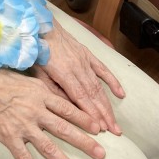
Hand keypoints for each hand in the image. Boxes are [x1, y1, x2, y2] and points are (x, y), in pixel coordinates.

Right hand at [0, 66, 106, 158]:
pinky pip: (24, 158)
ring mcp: (23, 126)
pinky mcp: (9, 137)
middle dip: (85, 143)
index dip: (85, 119)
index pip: (68, 108)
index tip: (99, 128)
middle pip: (65, 129)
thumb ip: (45, 91)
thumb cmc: (2, 80)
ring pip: (49, 148)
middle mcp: (36, 111)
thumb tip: (63, 97)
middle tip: (101, 154)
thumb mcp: (29, 80)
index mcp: (41, 95)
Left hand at [30, 19, 124, 135]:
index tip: (100, 129)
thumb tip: (66, 109)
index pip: (80, 97)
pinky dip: (113, 81)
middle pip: (93, 95)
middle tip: (114, 132)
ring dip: (108, 105)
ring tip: (115, 122)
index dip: (91, 114)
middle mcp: (78, 67)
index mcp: (64, 73)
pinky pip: (103, 69)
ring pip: (99, 86)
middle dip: (104, 115)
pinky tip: (121, 93)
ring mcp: (85, 60)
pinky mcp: (88, 54)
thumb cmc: (37, 52)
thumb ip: (52, 90)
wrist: (42, 27)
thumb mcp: (38, 73)